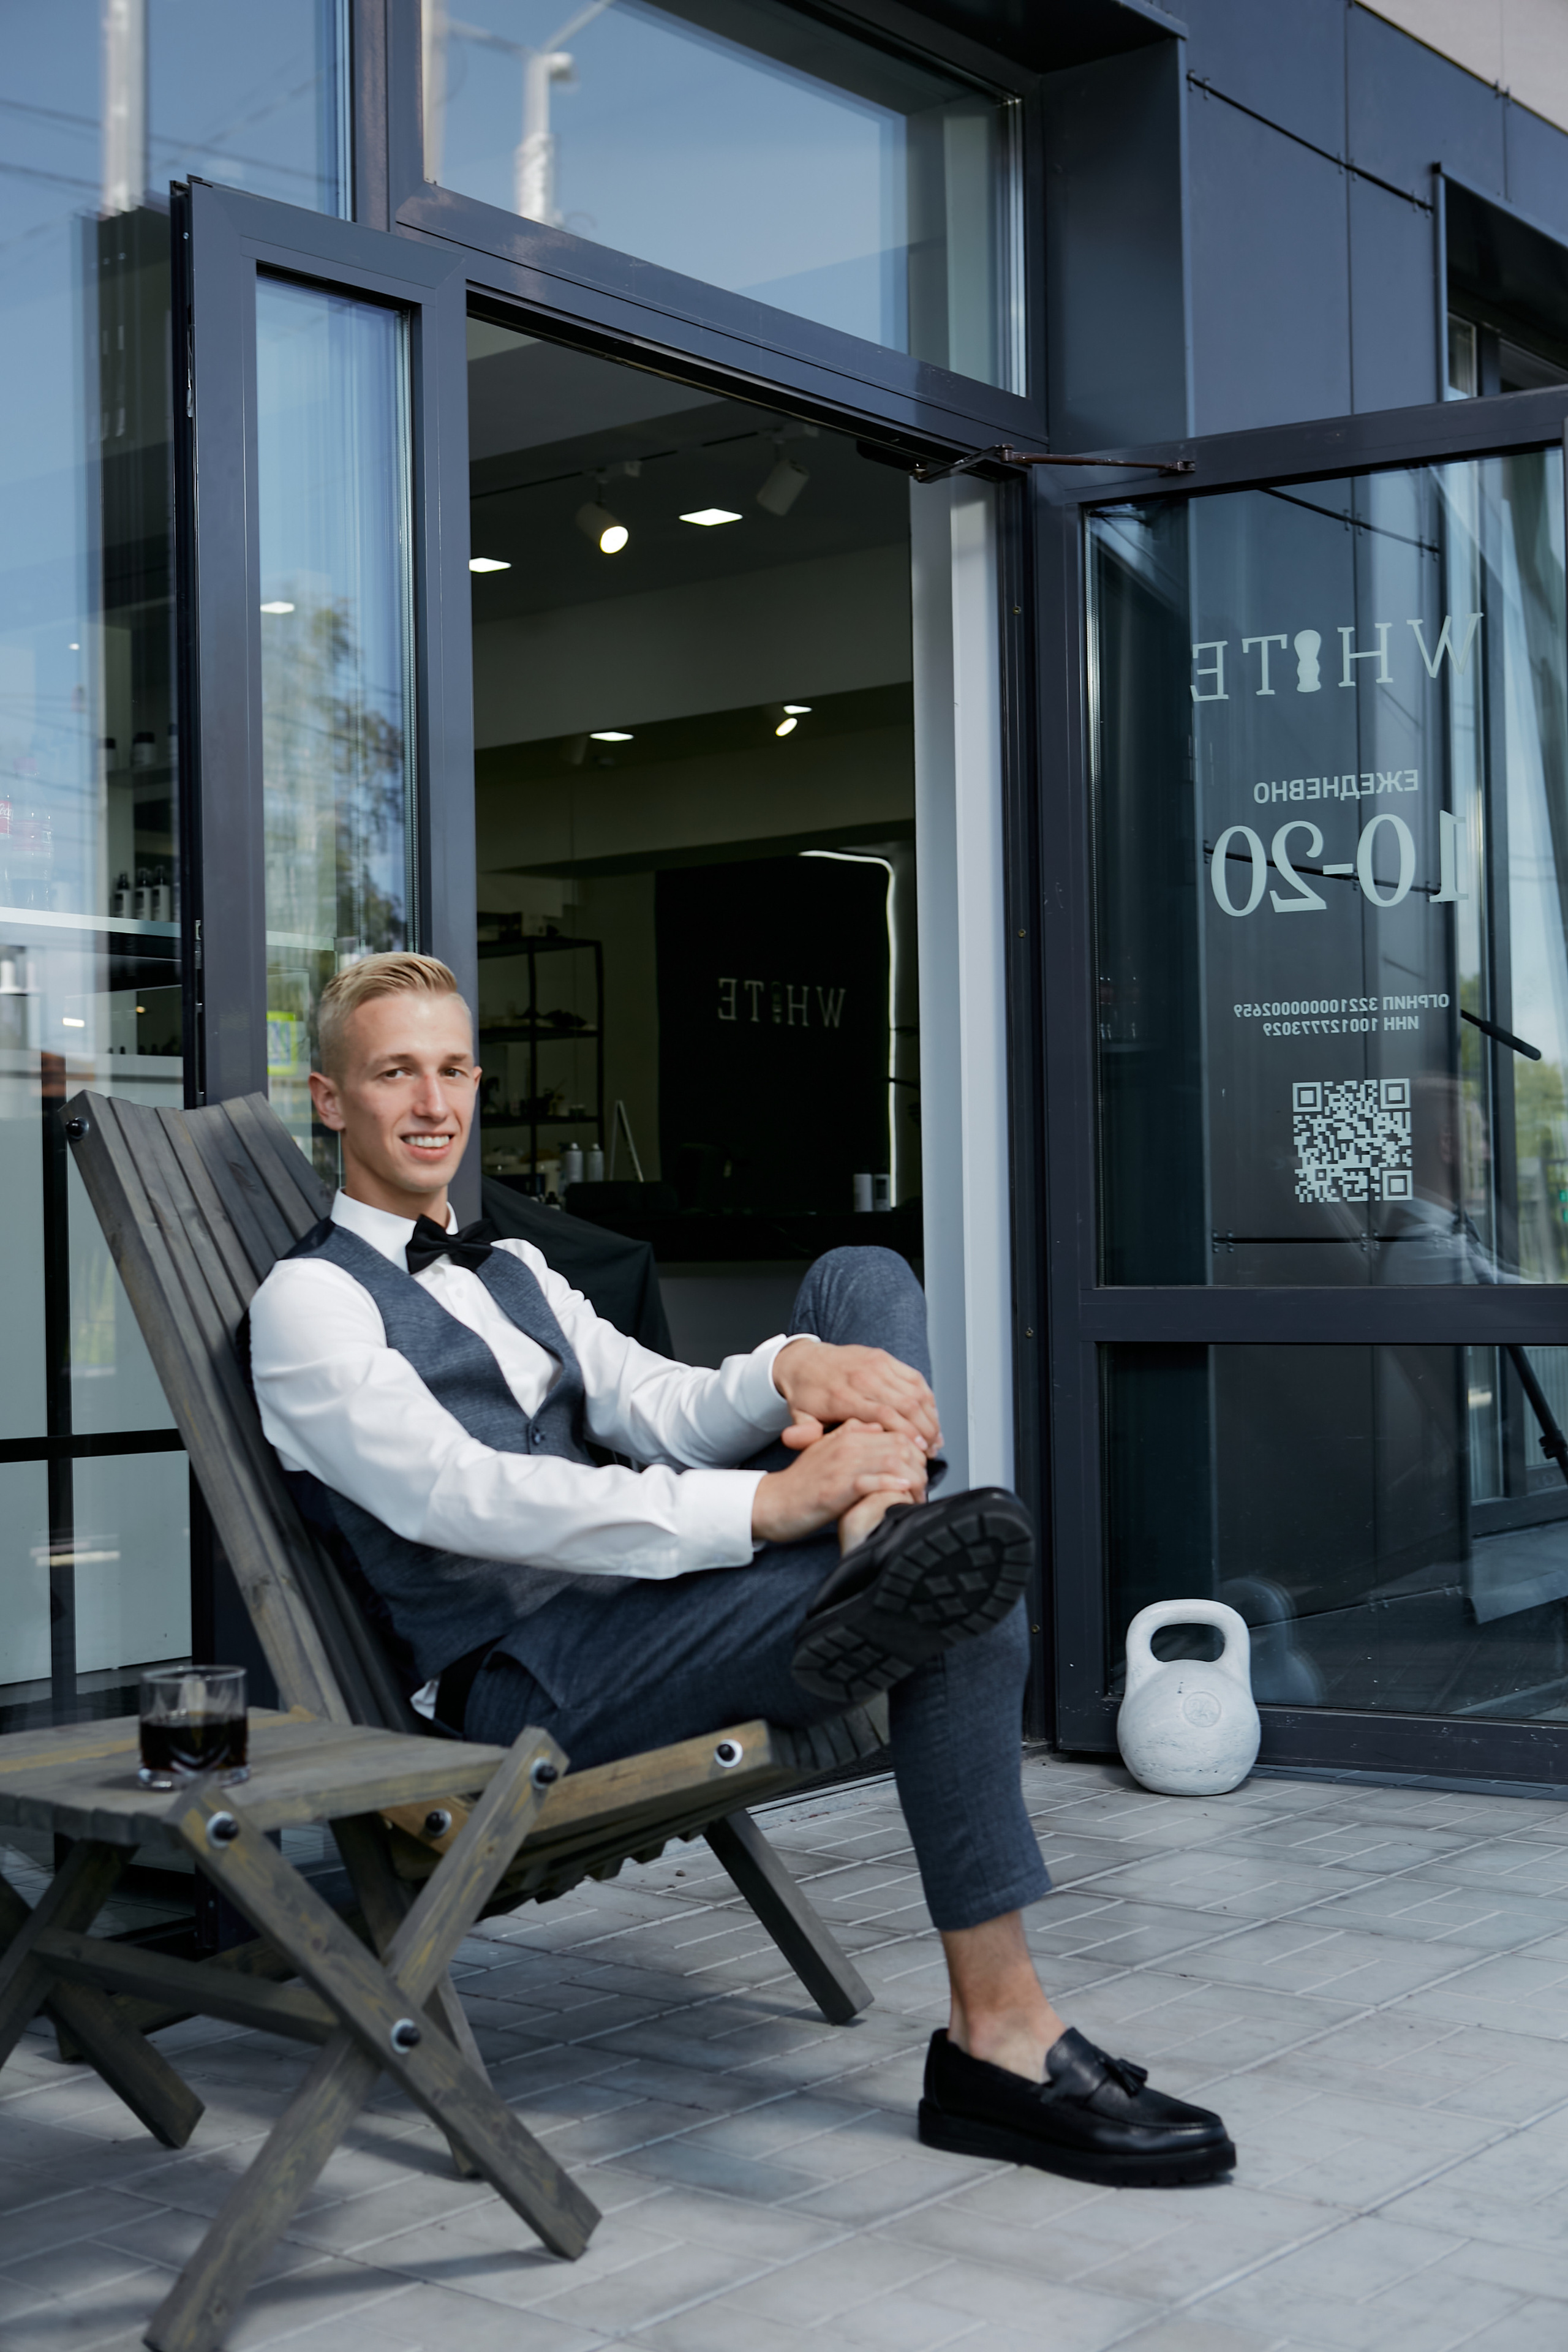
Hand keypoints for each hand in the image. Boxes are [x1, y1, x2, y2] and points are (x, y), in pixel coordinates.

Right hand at [751, 1419, 927, 1546]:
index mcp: (847, 1434)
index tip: (922, 1467)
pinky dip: (892, 1486)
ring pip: (890, 1459)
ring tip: (918, 1492)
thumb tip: (877, 1427)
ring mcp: (842, 1466)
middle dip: (919, 1463)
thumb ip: (851, 1434)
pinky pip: (872, 1482)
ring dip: (911, 1476)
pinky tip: (903, 1492)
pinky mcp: (837, 1489)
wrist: (774, 1502)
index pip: (895, 1430)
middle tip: (925, 1483)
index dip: (916, 1448)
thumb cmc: (803, 1481)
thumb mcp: (827, 1449)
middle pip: (899, 1443)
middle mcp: (847, 1445)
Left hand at [772, 1338, 941, 1456]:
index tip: (920, 1451)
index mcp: (843, 1396)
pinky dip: (927, 1397)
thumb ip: (804, 1434)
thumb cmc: (806, 1394)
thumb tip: (798, 1443)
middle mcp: (862, 1378)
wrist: (803, 1361)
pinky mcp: (883, 1357)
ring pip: (914, 1391)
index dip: (907, 1434)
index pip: (884, 1415)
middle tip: (932, 1450)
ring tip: (936, 1437)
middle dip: (925, 1429)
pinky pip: (913, 1377)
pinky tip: (931, 1414)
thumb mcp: (799, 1417)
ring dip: (930, 1415)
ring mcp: (875, 1364)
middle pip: (905, 1404)